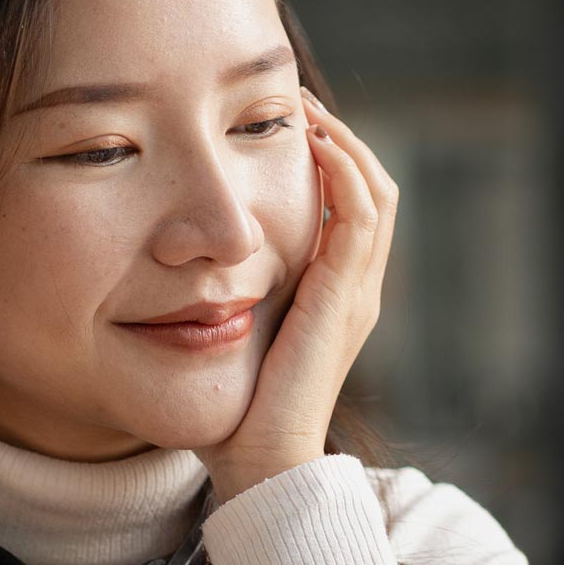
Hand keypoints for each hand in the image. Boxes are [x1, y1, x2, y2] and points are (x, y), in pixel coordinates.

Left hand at [194, 90, 398, 502]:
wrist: (261, 460)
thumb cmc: (239, 408)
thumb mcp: (237, 330)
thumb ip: (232, 294)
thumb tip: (187, 260)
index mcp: (337, 294)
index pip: (353, 207)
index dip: (330, 160)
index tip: (289, 126)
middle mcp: (357, 288)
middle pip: (374, 189)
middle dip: (340, 139)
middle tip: (298, 104)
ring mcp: (357, 293)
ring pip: (376, 193)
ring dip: (343, 144)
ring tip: (305, 111)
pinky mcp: (343, 298)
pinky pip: (359, 217)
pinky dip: (342, 173)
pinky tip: (311, 146)